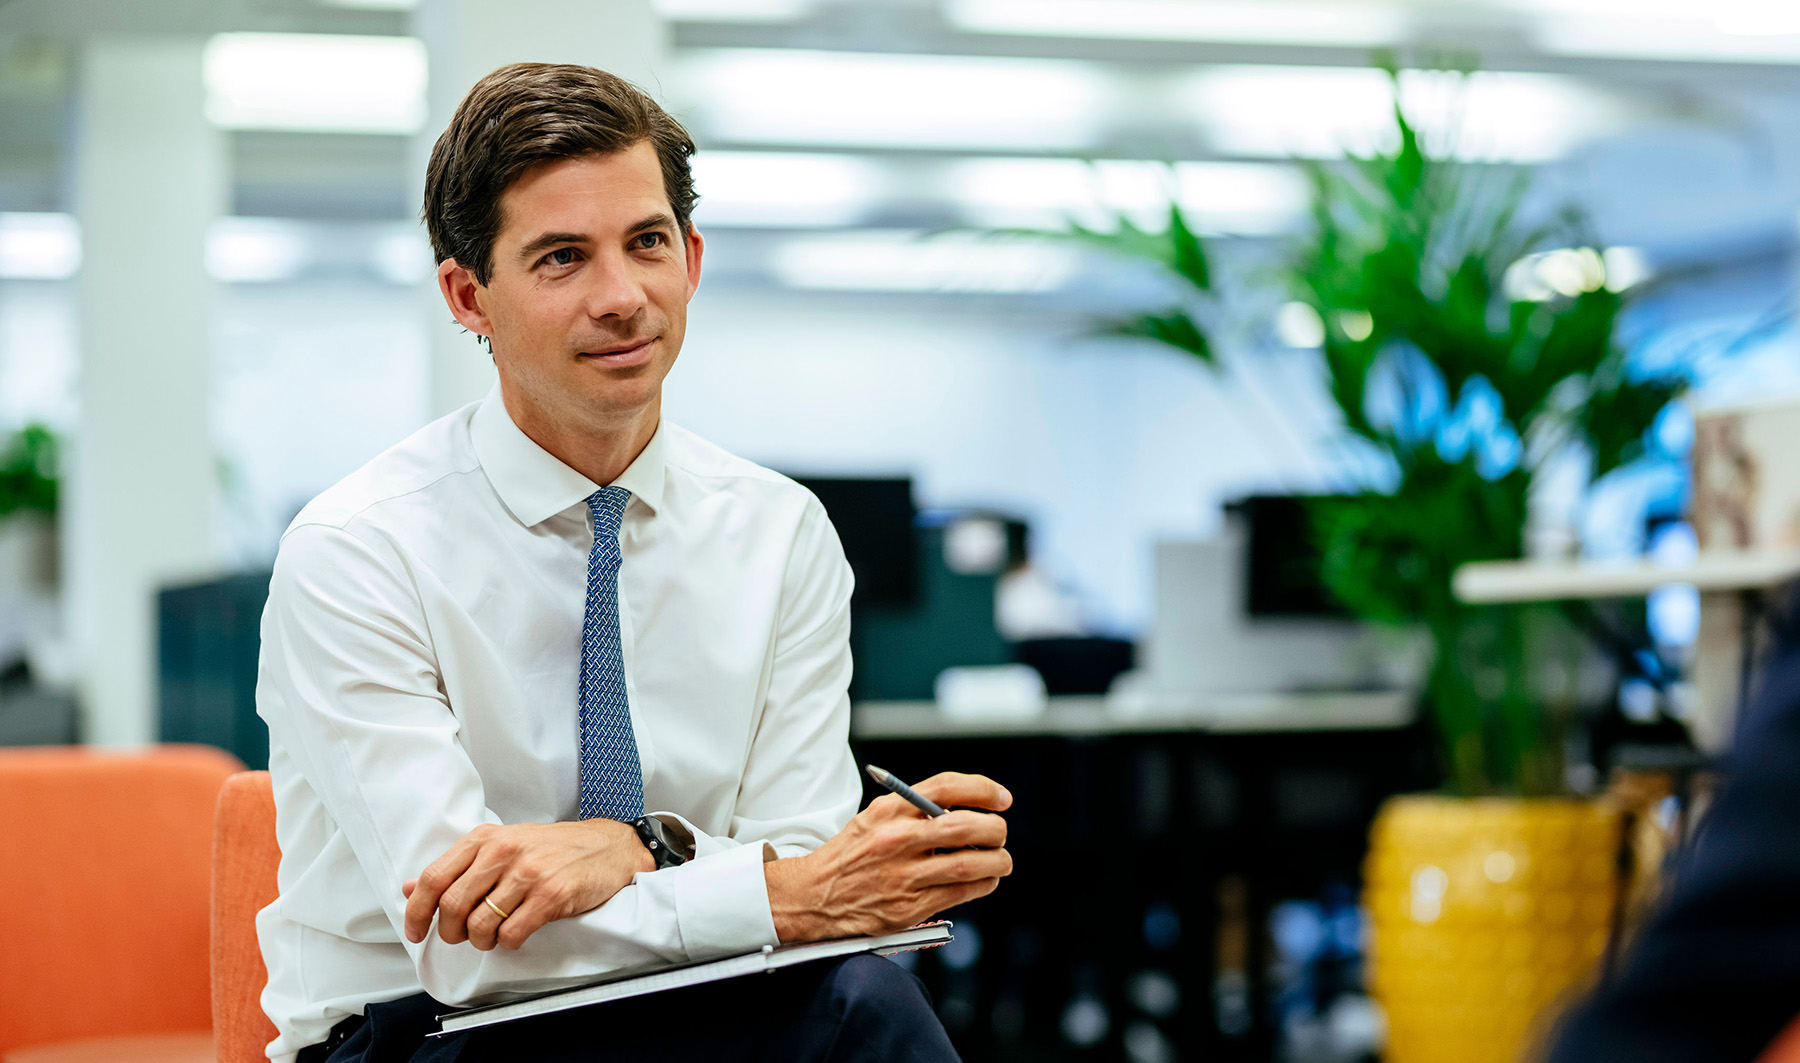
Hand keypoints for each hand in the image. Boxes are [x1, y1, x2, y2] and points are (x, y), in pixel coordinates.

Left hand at [401, 819, 653, 950]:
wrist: (608, 847)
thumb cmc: (553, 848)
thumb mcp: (501, 845)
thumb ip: (458, 867)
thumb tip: (410, 888)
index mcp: (485, 838)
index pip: (434, 878)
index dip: (417, 912)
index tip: (416, 932)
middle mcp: (504, 851)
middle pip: (452, 905)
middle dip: (451, 932)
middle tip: (462, 936)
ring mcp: (528, 873)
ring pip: (480, 925)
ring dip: (481, 941)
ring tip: (492, 936)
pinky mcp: (551, 895)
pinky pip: (511, 934)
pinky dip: (507, 943)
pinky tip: (517, 934)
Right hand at [765, 772, 1012, 942]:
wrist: (812, 897)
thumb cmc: (850, 855)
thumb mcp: (873, 818)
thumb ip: (914, 809)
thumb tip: (966, 808)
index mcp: (889, 811)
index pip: (946, 787)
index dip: (982, 789)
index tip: (1002, 798)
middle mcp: (897, 840)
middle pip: (965, 826)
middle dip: (995, 829)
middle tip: (1000, 833)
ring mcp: (903, 876)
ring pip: (970, 863)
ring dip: (998, 861)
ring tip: (1001, 860)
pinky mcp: (909, 908)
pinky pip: (960, 893)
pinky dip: (983, 884)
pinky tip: (985, 880)